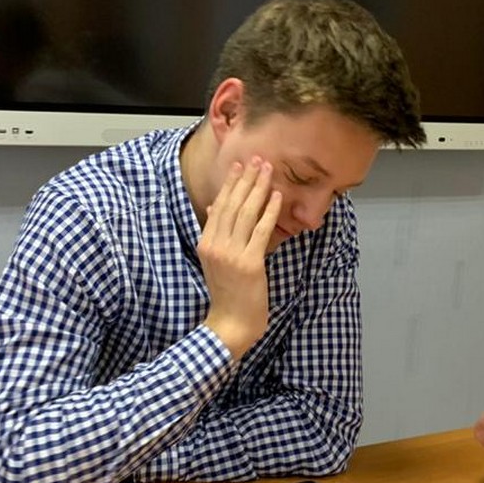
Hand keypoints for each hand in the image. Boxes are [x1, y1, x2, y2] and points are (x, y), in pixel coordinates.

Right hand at [199, 158, 282, 358]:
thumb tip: (213, 206)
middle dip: (246, 179)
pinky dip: (270, 212)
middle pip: (233, 205)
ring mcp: (232, 254)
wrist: (230, 324)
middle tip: (257, 158)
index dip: (231, 184)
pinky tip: (277, 197)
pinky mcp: (250, 263)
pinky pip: (261, 231)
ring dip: (259, 189)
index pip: (219, 206)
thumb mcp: (213, 260)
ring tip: (268, 170)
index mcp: (206, 243)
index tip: (240, 165)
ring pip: (247, 214)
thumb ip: (214, 233)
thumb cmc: (226, 294)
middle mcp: (216, 245)